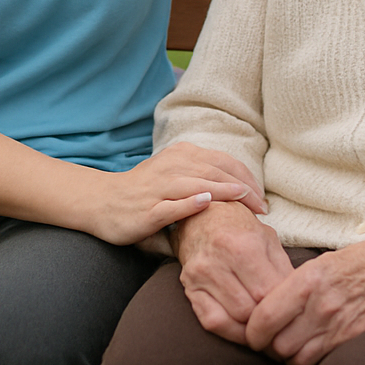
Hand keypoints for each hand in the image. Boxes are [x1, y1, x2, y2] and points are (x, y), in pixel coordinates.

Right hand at [85, 142, 266, 245]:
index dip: (246, 177)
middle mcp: (173, 166)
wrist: (101, 201)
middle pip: (217, 172)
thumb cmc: (142, 191)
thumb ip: (199, 177)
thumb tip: (235, 193)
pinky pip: (173, 205)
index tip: (261, 196)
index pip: (223, 162)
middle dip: (244, 189)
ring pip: (199, 184)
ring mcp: (159, 187)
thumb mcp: (173, 175)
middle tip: (263, 207)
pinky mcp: (148, 209)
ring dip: (226, 193)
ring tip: (247, 202)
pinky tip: (207, 202)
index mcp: (182, 155)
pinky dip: (191, 202)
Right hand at [172, 201, 293, 342]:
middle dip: (269, 318)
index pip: (268, 293)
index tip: (294, 311)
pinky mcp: (189, 289)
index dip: (285, 306)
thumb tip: (300, 301)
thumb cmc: (240, 228)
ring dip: (252, 327)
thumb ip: (284, 270)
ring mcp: (200, 277)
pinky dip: (232, 331)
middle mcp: (217, 261)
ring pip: (233, 320)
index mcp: (243, 245)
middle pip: (251, 310)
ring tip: (265, 322)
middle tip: (281, 319)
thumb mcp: (268, 239)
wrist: (201, 218)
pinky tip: (244, 327)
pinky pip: (212, 322)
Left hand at [245, 224, 364, 364]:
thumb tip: (265, 307)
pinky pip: (319, 360)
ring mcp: (340, 326)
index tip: (251, 332)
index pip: (264, 317)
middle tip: (267, 339)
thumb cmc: (359, 261)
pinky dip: (308, 358)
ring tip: (287, 343)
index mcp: (309, 280)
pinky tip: (309, 346)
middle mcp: (322, 306)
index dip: (252, 331)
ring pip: (296, 358)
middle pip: (277, 345)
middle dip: (268, 346)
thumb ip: (293, 286)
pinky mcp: (354, 340)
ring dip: (287, 355)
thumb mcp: (321, 262)